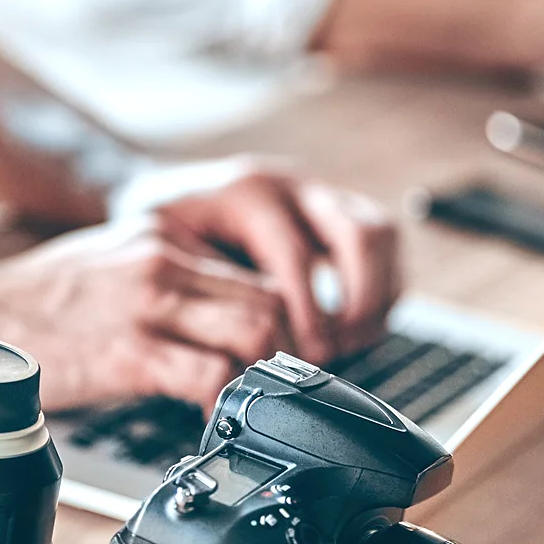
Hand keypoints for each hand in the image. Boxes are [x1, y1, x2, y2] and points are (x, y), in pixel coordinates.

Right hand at [0, 221, 294, 411]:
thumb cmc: (29, 305)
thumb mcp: (104, 264)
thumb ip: (159, 279)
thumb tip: (205, 317)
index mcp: (159, 237)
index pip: (253, 271)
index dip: (275, 320)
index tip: (267, 354)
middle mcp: (161, 262)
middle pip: (270, 300)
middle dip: (279, 351)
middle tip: (262, 384)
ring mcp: (148, 306)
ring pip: (255, 331)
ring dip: (256, 374)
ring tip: (235, 401)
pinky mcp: (131, 353)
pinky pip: (211, 378)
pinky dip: (220, 404)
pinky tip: (201, 418)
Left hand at [112, 159, 401, 365]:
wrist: (162, 195)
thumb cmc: (158, 227)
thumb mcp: (160, 250)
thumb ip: (201, 291)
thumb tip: (232, 357)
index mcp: (249, 192)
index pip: (298, 254)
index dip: (307, 312)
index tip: (302, 356)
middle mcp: (294, 186)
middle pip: (363, 233)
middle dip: (362, 299)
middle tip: (339, 347)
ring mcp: (320, 195)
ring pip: (382, 236)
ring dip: (377, 295)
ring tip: (350, 342)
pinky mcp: (337, 212)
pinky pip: (384, 248)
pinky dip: (380, 291)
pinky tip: (352, 328)